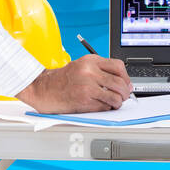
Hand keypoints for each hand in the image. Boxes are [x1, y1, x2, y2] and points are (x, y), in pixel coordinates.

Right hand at [16, 55, 132, 112]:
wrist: (43, 89)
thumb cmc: (62, 79)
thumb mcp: (82, 65)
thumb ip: (101, 70)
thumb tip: (122, 82)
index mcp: (90, 61)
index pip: (118, 67)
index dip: (126, 77)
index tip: (127, 83)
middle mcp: (89, 72)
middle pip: (119, 83)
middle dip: (125, 92)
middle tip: (124, 96)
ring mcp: (87, 87)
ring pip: (115, 96)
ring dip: (118, 102)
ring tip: (115, 103)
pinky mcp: (84, 101)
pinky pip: (105, 107)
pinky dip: (107, 108)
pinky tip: (103, 106)